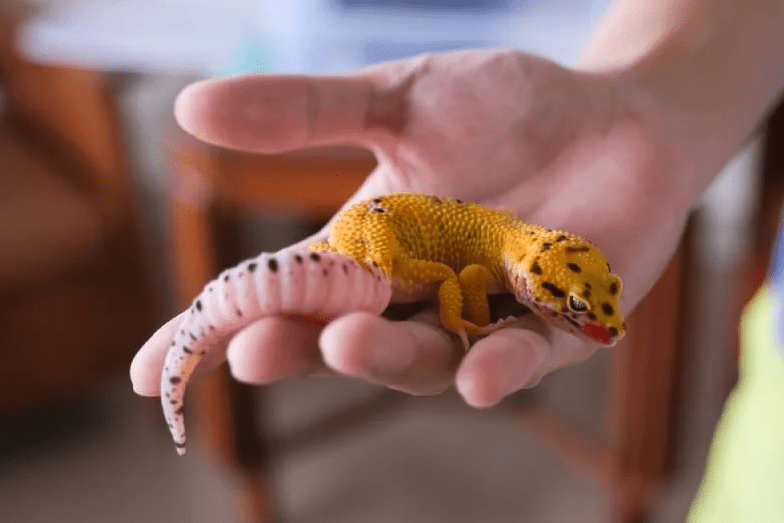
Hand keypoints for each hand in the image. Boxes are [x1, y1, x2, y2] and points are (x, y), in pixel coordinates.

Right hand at [131, 49, 695, 405]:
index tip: (154, 371)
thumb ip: (308, 111)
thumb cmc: (507, 107)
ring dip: (386, 358)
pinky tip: (478, 372)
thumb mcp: (399, 100)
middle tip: (256, 349)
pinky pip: (524, 357)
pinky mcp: (557, 327)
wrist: (616, 113)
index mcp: (369, 252)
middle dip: (299, 349)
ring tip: (348, 342)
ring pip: (425, 359)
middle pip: (343, 340)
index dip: (220, 335)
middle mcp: (417, 297)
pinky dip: (500, 367)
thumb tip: (190, 107)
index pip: (282, 298)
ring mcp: (484, 317)